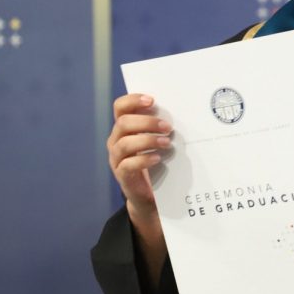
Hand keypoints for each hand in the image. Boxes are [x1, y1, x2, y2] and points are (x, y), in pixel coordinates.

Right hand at [107, 94, 170, 220]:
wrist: (148, 193)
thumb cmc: (154, 160)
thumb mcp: (155, 140)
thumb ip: (159, 127)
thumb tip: (177, 111)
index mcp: (123, 128)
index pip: (120, 107)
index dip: (132, 100)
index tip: (152, 100)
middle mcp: (116, 140)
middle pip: (123, 123)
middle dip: (147, 122)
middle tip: (167, 127)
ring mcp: (116, 158)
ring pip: (124, 143)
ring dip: (147, 140)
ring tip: (166, 143)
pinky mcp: (121, 175)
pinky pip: (128, 164)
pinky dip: (144, 160)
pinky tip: (158, 158)